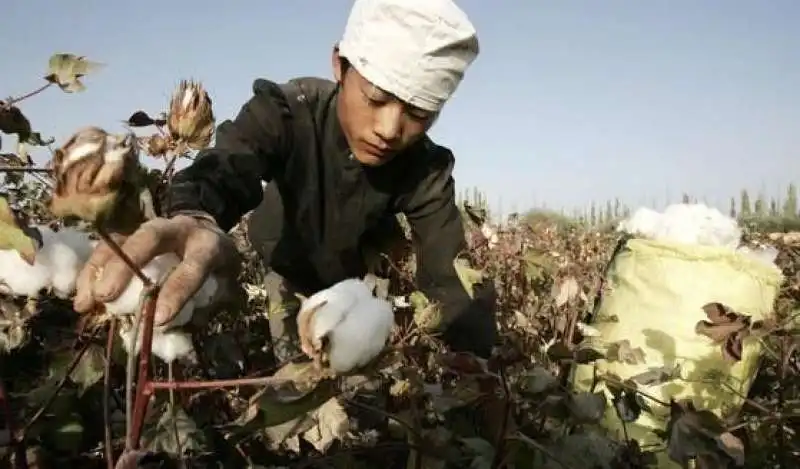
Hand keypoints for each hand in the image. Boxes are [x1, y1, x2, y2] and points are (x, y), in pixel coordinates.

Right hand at [73, 214, 240, 324]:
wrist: (209, 235)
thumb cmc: (217, 269)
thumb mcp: (224, 288)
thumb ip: (200, 307)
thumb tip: (164, 331)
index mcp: (209, 245)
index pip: (193, 266)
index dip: (175, 292)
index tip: (156, 319)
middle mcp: (178, 229)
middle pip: (150, 237)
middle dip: (125, 266)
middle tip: (106, 296)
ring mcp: (151, 227)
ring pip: (122, 240)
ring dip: (99, 270)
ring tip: (85, 302)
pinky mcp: (132, 232)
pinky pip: (106, 247)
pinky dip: (91, 270)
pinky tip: (82, 296)